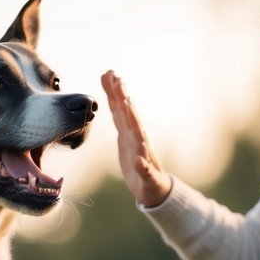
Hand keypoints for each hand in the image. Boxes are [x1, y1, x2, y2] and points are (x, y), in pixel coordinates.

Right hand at [101, 70, 172, 207]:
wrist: (151, 185)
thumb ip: (145, 171)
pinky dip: (112, 101)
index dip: (129, 112)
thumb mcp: (149, 180)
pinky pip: (116, 114)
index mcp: (141, 145)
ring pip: (120, 109)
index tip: (124, 98)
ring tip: (109, 74)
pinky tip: (108, 87)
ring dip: (115, 92)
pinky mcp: (124, 135)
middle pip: (126, 111)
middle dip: (120, 94)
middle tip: (113, 75)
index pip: (134, 125)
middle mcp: (135, 135)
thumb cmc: (151, 184)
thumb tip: (141, 162)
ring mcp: (129, 133)